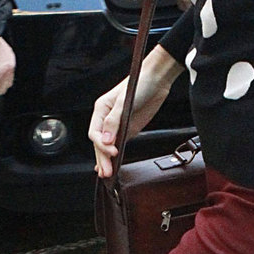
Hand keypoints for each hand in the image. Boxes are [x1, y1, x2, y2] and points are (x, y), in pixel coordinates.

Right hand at [90, 48, 180, 178]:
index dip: (102, 144)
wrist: (157, 79)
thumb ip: (114, 121)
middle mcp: (107, 118)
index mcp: (101, 109)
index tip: (112, 152)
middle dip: (102, 158)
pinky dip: (114, 156)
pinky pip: (119, 145)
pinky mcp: (128, 129)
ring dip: (107, 160)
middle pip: (100, 142)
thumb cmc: (139, 84)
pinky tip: (111, 165)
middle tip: (106, 172)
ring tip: (107, 174)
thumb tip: (107, 140)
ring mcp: (117, 125)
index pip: (95, 132)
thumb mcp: (124, 102)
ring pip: (108, 146)